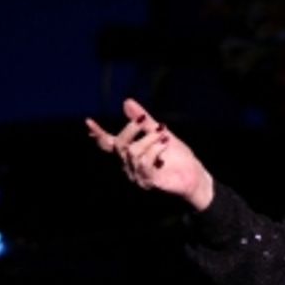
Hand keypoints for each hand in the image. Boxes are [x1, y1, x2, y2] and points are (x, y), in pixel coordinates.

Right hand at [84, 97, 214, 211]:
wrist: (195, 175)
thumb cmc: (177, 157)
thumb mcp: (159, 133)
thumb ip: (144, 120)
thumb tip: (126, 102)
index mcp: (129, 154)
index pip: (109, 145)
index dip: (98, 134)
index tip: (88, 121)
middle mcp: (130, 166)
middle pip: (119, 145)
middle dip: (132, 129)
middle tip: (147, 121)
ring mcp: (138, 176)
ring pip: (133, 152)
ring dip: (149, 139)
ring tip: (163, 135)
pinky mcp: (150, 183)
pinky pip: (145, 163)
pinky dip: (155, 149)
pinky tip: (165, 144)